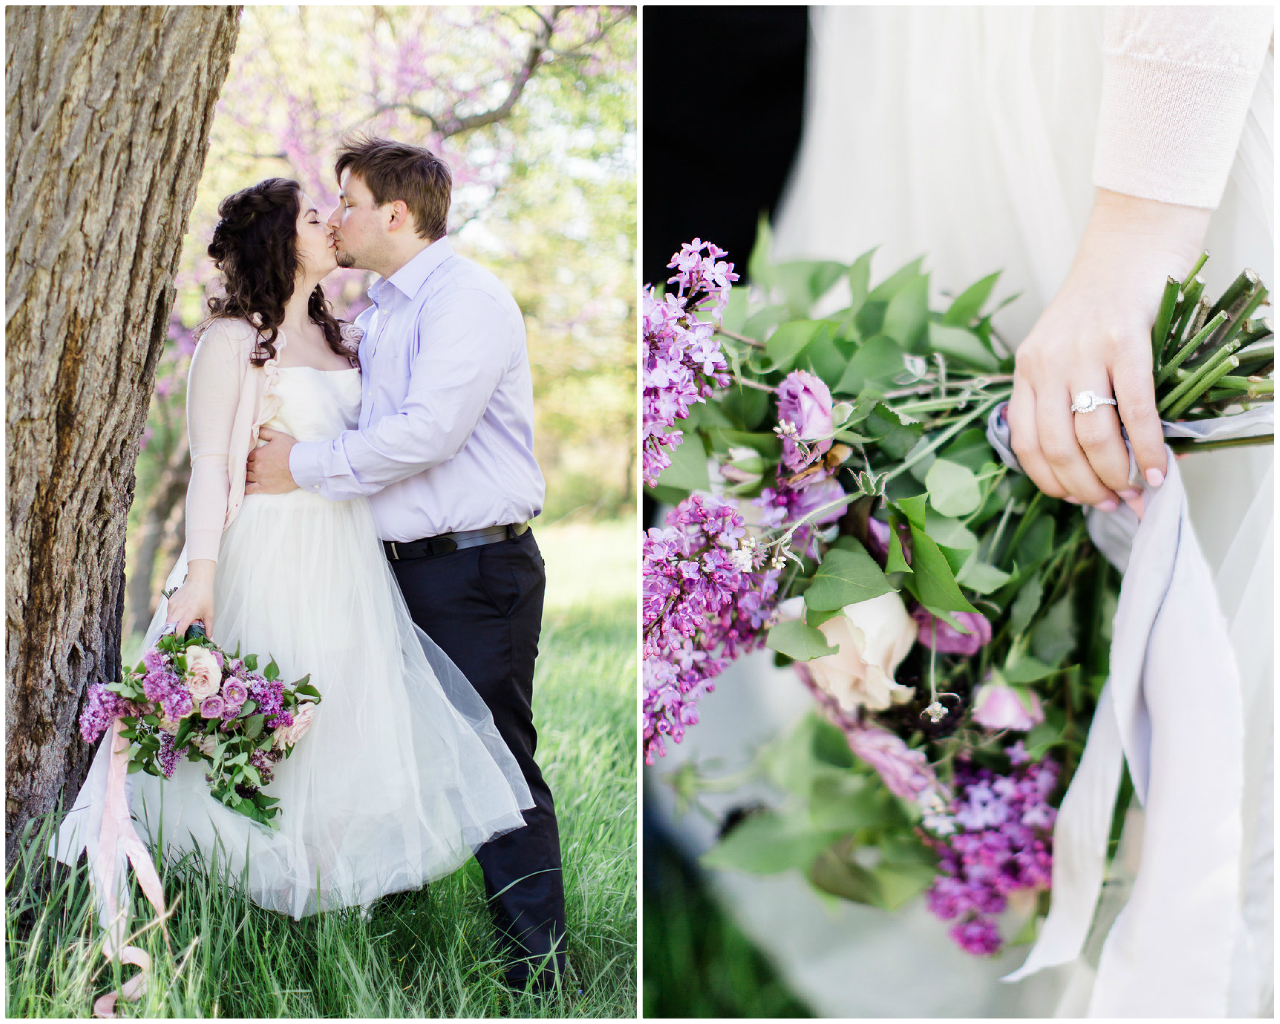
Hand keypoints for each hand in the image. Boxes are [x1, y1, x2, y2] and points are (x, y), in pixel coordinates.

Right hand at [166, 559, 215, 637]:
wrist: (199, 581)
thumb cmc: (205, 597)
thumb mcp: (209, 613)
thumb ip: (209, 628)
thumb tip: (210, 638)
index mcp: (189, 613)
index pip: (179, 629)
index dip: (177, 637)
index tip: (178, 642)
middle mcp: (179, 610)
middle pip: (170, 626)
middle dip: (171, 633)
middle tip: (176, 637)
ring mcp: (173, 605)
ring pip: (168, 620)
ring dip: (173, 625)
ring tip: (182, 622)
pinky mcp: (170, 601)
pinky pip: (169, 613)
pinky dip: (173, 617)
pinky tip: (181, 614)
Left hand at [246, 426, 298, 493]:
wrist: (303, 465)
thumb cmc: (292, 450)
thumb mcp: (279, 436)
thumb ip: (265, 432)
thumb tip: (254, 429)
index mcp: (258, 454)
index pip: (247, 455)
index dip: (249, 456)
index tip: (252, 457)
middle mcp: (257, 466)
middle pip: (246, 466)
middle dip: (248, 465)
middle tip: (251, 466)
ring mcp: (260, 478)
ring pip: (246, 476)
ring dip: (245, 475)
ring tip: (245, 475)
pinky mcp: (265, 487)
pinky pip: (249, 489)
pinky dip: (244, 488)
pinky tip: (241, 488)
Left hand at [1008, 188, 1210, 514]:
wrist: (1129, 244)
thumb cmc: (1102, 304)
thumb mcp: (1065, 348)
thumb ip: (1067, 394)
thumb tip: (1094, 460)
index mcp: (1026, 369)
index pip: (1025, 442)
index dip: (1049, 480)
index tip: (1075, 499)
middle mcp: (1047, 363)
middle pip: (1057, 447)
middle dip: (1085, 487)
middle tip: (1111, 504)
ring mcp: (1084, 352)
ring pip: (1093, 436)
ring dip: (1116, 474)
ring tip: (1136, 492)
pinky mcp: (1125, 342)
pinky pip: (1135, 410)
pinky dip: (1149, 448)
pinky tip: (1161, 469)